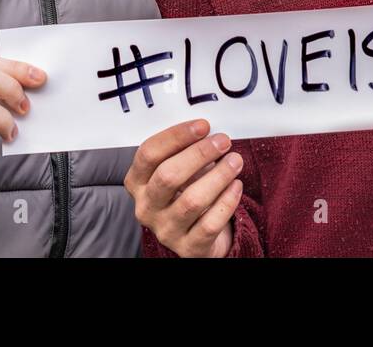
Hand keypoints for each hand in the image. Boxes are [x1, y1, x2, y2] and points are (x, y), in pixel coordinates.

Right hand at [124, 119, 241, 256]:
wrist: (195, 237)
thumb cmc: (185, 194)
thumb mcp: (177, 171)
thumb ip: (185, 151)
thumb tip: (208, 131)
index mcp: (136, 182)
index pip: (149, 153)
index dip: (176, 136)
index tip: (202, 125)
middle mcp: (146, 207)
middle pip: (168, 176)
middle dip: (199, 154)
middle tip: (222, 142)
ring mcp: (165, 229)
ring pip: (192, 200)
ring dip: (218, 176)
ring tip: (235, 161)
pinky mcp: (188, 247)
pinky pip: (210, 223)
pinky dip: (227, 201)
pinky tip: (236, 186)